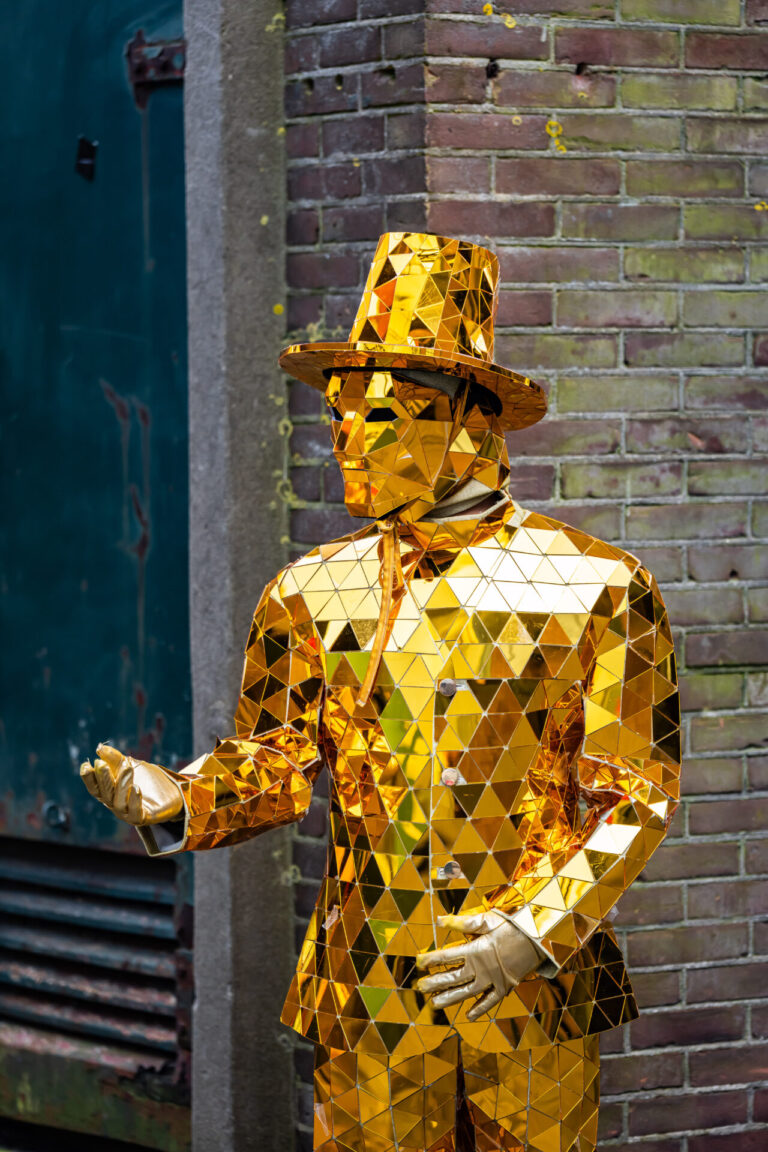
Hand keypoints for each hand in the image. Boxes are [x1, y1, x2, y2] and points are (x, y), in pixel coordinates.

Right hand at [80, 743, 183, 824]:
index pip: (95, 787)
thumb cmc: (147, 779)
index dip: (89, 778)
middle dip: (103, 779)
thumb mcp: (131, 765)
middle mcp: (115, 805)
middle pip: (105, 794)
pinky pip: (135, 812)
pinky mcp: (143, 818)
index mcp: (110, 793)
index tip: (86, 765)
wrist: (171, 790)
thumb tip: (99, 748)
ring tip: (127, 768)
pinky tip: (136, 788)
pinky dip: (134, 801)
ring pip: (119, 802)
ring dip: (121, 785)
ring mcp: (128, 813)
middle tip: (102, 764)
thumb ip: (115, 758)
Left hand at [415, 911, 540, 1020]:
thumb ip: (462, 922)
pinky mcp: (505, 987)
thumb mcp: (487, 920)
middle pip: (453, 978)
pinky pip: (490, 1002)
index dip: (431, 960)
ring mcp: (493, 980)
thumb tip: (439, 920)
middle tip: (419, 988)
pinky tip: (468, 1016)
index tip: (418, 963)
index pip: (447, 957)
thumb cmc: (513, 925)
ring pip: (467, 993)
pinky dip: (480, 1009)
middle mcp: (482, 968)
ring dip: (450, 999)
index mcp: (476, 950)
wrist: (540, 938)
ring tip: (434, 1004)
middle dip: (435, 983)